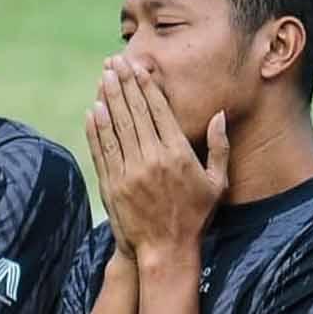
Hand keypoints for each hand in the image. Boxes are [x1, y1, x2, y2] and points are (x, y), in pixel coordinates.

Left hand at [91, 55, 227, 262]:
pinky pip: (103, 151)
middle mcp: (153, 160)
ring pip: (117, 128)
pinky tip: (93, 111)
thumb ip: (220, 148)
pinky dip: (97, 129)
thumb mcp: (217, 184)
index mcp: (179, 155)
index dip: (146, 87)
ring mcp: (130, 172)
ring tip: (104, 77)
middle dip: (124, 84)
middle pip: (135, 113)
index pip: (159, 111)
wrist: (165, 251)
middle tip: (115, 62)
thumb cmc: (194, 217)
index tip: (139, 67)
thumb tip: (219, 115)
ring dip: (109, 99)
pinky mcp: (113, 185)